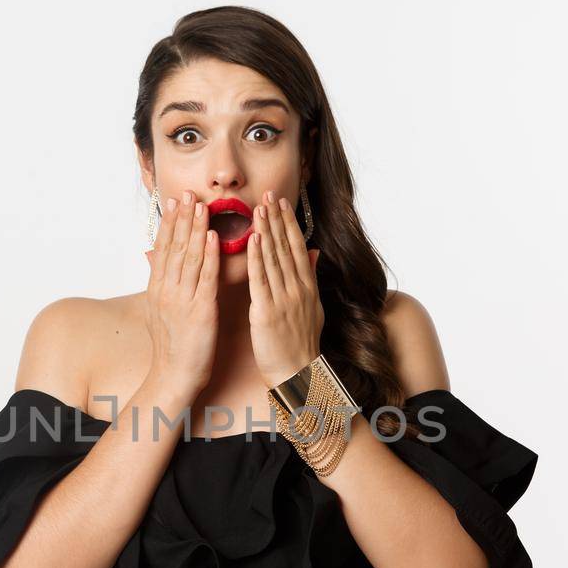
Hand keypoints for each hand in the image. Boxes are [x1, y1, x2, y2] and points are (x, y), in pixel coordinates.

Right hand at [143, 189, 220, 398]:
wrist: (174, 376)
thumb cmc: (172, 347)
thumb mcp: (160, 312)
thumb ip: (164, 287)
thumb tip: (161, 267)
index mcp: (158, 289)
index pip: (163, 248)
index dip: (169, 223)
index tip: (175, 202)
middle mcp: (166, 290)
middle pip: (174, 247)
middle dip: (182, 218)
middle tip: (188, 193)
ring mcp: (182, 300)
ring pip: (189, 257)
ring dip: (196, 229)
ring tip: (201, 206)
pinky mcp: (199, 311)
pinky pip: (205, 278)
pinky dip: (210, 256)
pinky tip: (214, 238)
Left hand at [247, 189, 322, 386]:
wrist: (297, 373)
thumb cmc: (301, 344)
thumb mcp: (313, 308)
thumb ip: (311, 278)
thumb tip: (314, 252)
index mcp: (306, 287)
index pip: (296, 247)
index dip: (288, 223)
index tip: (280, 202)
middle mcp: (297, 289)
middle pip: (285, 247)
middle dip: (276, 219)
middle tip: (268, 193)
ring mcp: (283, 300)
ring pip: (273, 258)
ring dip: (266, 230)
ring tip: (258, 207)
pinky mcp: (267, 312)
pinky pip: (261, 280)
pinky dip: (257, 257)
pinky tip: (253, 238)